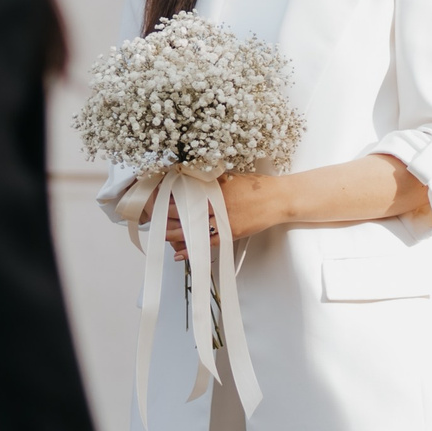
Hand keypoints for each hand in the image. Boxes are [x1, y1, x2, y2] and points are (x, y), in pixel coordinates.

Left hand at [160, 174, 282, 261]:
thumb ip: (214, 180)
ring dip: (176, 233)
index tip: (158, 199)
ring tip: (160, 235)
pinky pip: (207, 243)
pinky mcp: (230, 232)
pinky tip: (180, 253)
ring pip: (194, 228)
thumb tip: (196, 177)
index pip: (187, 193)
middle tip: (153, 219)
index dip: (171, 198)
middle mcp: (218, 203)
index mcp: (217, 188)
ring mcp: (224, 219)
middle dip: (169, 216)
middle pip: (187, 211)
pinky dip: (193, 249)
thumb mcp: (233, 177)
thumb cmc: (258, 186)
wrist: (277, 198)